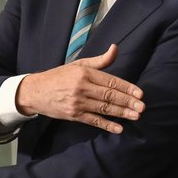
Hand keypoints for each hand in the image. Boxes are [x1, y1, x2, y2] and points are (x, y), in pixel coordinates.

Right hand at [16, 43, 144, 133]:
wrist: (35, 91)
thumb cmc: (60, 76)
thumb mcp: (79, 65)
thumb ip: (100, 60)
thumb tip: (116, 48)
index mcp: (85, 73)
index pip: (111, 81)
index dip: (127, 88)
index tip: (140, 93)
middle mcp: (82, 88)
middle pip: (109, 95)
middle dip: (128, 102)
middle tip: (142, 107)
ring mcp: (77, 103)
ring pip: (104, 108)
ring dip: (121, 113)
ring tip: (136, 116)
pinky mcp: (73, 115)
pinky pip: (93, 121)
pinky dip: (107, 125)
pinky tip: (119, 129)